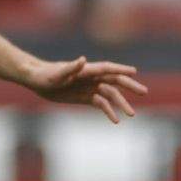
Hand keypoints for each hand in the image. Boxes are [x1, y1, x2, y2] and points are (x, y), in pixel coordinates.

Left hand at [23, 56, 147, 123]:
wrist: (36, 81)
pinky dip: (109, 111)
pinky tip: (116, 120)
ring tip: (132, 115)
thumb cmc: (45, 74)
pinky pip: (101, 104)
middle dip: (129, 85)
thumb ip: (70, 68)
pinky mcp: (85, 97)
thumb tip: (83, 60)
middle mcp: (90, 78)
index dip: (120, 68)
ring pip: (110, 95)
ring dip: (121, 103)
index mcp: (86, 70)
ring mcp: (89, 87)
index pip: (107, 68)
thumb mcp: (57, 74)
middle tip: (144, 91)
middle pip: (114, 80)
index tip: (134, 71)